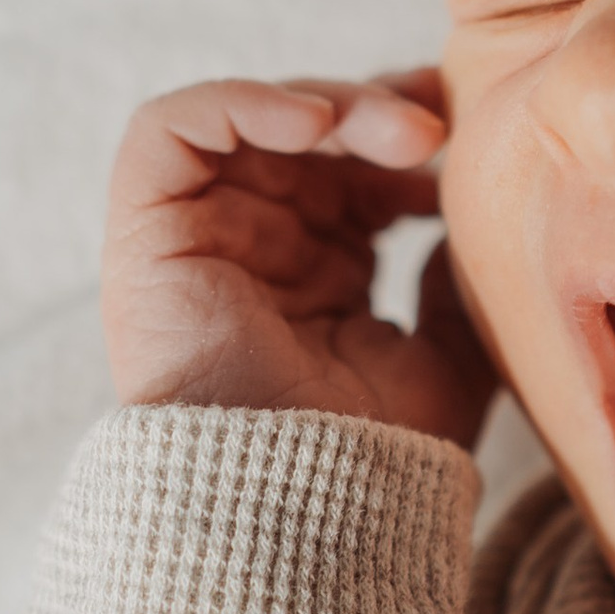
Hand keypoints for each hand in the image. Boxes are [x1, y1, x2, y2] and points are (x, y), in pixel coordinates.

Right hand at [104, 70, 497, 448]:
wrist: (306, 510)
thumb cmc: (378, 457)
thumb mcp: (449, 362)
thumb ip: (458, 289)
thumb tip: (464, 216)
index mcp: (322, 277)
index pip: (353, 172)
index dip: (403, 136)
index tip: (462, 132)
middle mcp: (259, 251)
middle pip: (308, 138)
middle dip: (377, 113)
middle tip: (437, 129)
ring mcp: (202, 240)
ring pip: (250, 122)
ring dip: (330, 104)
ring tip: (400, 131)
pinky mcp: (150, 236)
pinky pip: (169, 131)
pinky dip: (239, 103)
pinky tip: (315, 123)